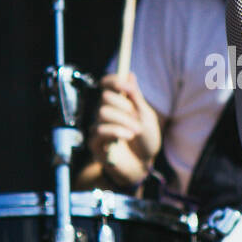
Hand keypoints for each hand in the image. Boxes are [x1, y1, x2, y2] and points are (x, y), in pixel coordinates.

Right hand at [88, 72, 160, 187]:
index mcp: (118, 104)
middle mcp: (105, 114)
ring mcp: (98, 128)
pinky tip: (129, 136)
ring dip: (123, 121)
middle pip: (105, 98)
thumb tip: (130, 75)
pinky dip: (117, 131)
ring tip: (137, 131)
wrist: (144, 166)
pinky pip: (100, 130)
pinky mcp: (95, 143)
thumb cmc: (146, 142)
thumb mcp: (147, 117)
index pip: (107, 85)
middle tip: (137, 117)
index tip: (125, 85)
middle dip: (124, 106)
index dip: (113, 81)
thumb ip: (137, 98)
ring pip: (103, 113)